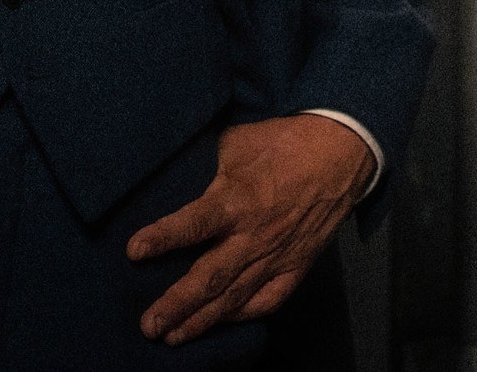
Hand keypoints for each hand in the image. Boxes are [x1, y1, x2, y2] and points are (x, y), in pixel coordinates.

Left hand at [128, 114, 374, 344]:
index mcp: (239, 200)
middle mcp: (255, 236)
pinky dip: (244, 315)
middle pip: (210, 278)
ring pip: (234, 298)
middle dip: (176, 304)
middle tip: (148, 325)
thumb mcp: (239, 141)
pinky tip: (222, 322)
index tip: (134, 251)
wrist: (342, 149)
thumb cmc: (286, 139)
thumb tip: (182, 179)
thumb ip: (211, 169)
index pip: (194, 224)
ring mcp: (277, 256)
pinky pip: (268, 300)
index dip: (163, 238)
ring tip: (172, 338)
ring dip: (201, 320)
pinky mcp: (297, 266)